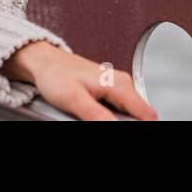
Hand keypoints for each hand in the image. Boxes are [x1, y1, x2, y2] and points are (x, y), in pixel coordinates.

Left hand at [1, 40, 158, 120]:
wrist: (44, 62)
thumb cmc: (55, 74)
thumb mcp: (74, 99)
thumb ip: (97, 116)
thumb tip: (115, 126)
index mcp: (119, 84)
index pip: (147, 114)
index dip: (141, 126)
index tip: (123, 128)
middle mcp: (122, 83)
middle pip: (140, 115)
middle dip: (125, 124)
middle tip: (98, 119)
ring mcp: (117, 86)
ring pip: (129, 114)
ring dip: (118, 120)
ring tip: (92, 116)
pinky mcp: (110, 91)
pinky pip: (119, 110)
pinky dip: (111, 116)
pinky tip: (94, 114)